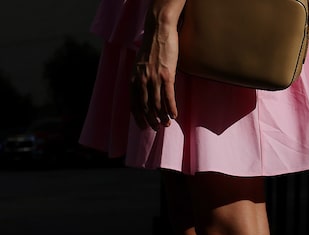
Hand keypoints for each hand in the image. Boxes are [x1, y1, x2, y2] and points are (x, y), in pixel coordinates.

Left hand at [131, 5, 180, 129]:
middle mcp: (142, 82)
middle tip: (157, 128)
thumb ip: (139, 79)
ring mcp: (154, 79)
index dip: (139, 118)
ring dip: (162, 117)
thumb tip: (143, 92)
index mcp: (133, 80)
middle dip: (151, 120)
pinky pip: (169, 97)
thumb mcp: (139, 66)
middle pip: (146, 107)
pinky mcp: (167, 75)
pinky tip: (174, 115)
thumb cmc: (150, 48)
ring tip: (166, 124)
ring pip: (157, 104)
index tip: (143, 127)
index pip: (134, 104)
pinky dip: (171, 108)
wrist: (159, 32)